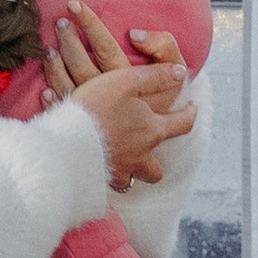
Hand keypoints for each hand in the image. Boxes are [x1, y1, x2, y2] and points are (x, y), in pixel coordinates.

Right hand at [43, 3, 191, 186]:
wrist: (64, 141)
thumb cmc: (95, 109)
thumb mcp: (125, 81)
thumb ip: (154, 76)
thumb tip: (182, 72)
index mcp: (151, 130)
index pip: (182, 124)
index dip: (189, 114)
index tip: (192, 108)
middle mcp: (140, 155)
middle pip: (157, 169)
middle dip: (155, 163)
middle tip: (149, 151)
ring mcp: (120, 171)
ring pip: (133, 179)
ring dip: (130, 173)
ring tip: (122, 163)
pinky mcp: (99, 180)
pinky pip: (109, 184)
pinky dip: (107, 178)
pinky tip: (99, 170)